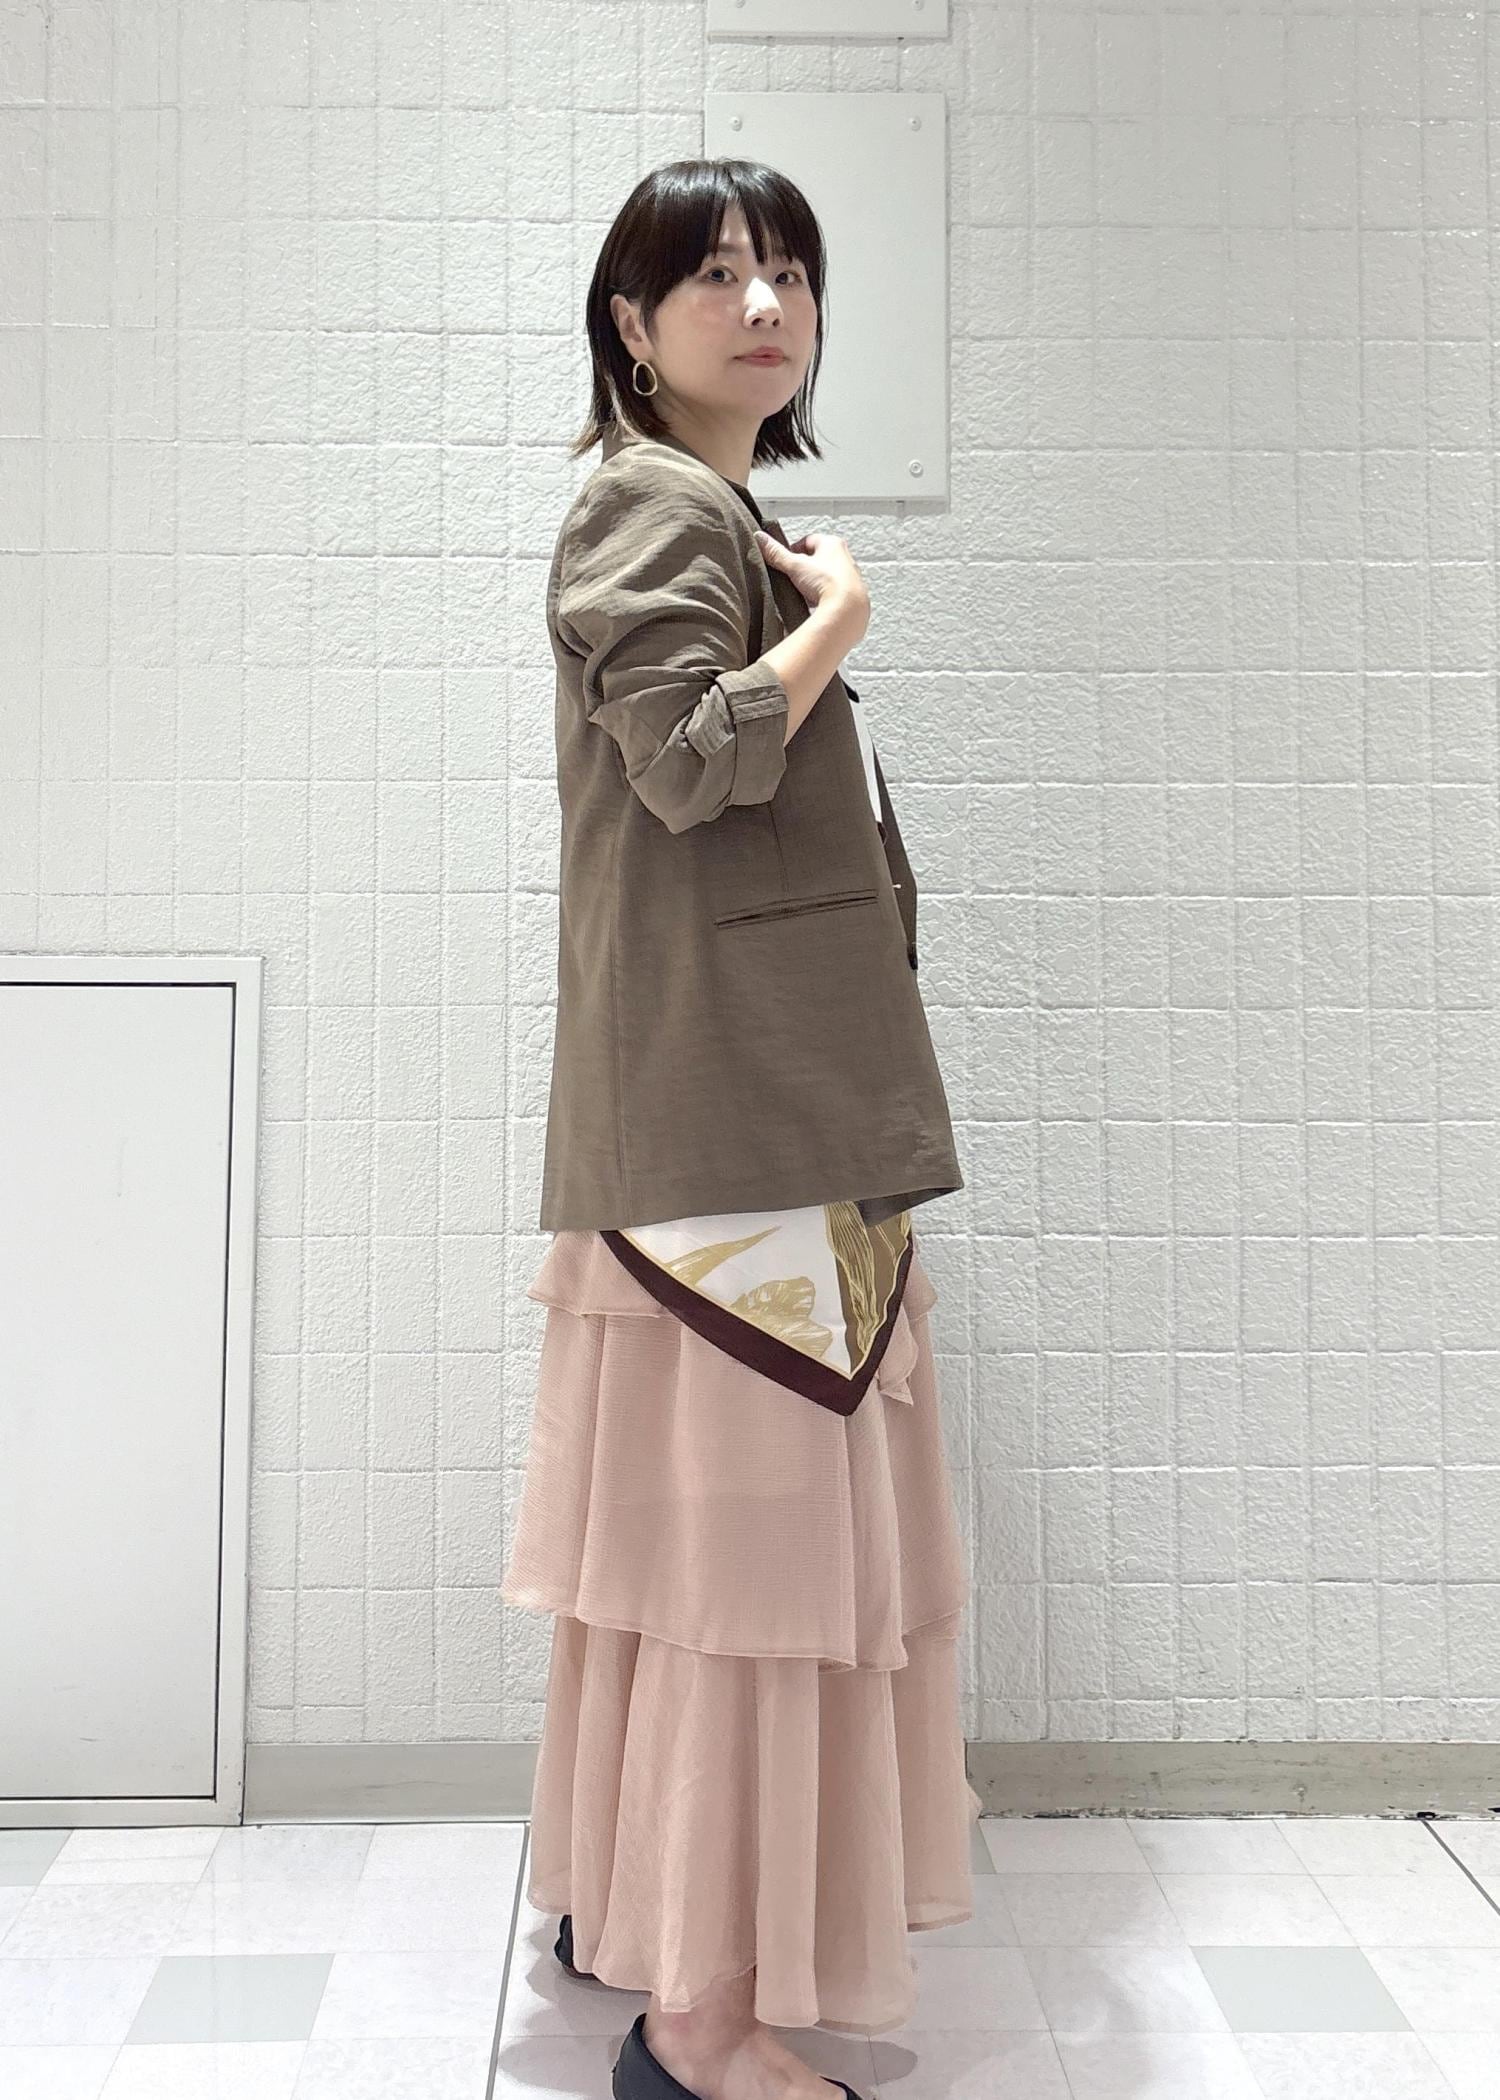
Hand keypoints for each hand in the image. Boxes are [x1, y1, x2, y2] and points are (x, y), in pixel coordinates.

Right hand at [754, 528, 869, 646]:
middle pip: (819, 558)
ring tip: (805, 594)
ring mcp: (852, 577)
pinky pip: (835, 593)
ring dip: (816, 583)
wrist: (848, 610)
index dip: (794, 550)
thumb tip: (760, 539)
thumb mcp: (794, 566)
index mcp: (833, 544)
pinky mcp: (853, 596)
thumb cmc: (827, 583)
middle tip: (794, 578)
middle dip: (805, 568)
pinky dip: (825, 597)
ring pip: (828, 576)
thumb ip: (776, 553)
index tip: (786, 561)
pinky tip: (817, 605)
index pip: (809, 540)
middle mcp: (846, 558)